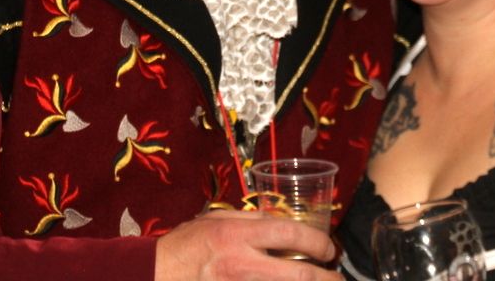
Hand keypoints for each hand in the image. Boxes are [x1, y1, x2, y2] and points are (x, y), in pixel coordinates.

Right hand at [155, 209, 339, 280]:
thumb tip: (280, 221)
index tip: (328, 249)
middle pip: (299, 275)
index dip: (318, 241)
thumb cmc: (185, 246)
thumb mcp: (215, 220)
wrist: (156, 276)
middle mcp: (242, 264)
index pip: (291, 233)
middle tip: (338, 280)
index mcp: (238, 234)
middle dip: (327, 280)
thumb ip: (248, 220)